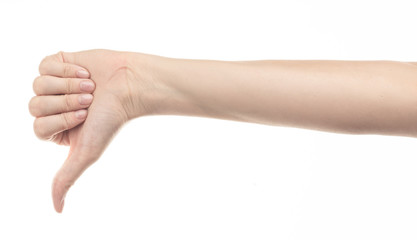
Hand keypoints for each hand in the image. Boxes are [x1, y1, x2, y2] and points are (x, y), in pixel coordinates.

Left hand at [30, 50, 156, 212]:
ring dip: (67, 85)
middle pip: (35, 105)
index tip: (86, 115)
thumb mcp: (87, 152)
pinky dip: (66, 68)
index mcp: (57, 129)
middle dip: (65, 101)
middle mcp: (53, 107)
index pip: (38, 126)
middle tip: (90, 100)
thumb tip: (57, 211)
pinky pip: (45, 64)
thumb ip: (66, 178)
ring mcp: (55, 85)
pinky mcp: (59, 63)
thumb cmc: (112, 119)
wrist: (129, 85)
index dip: (61, 118)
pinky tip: (85, 73)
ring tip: (90, 86)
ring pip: (38, 84)